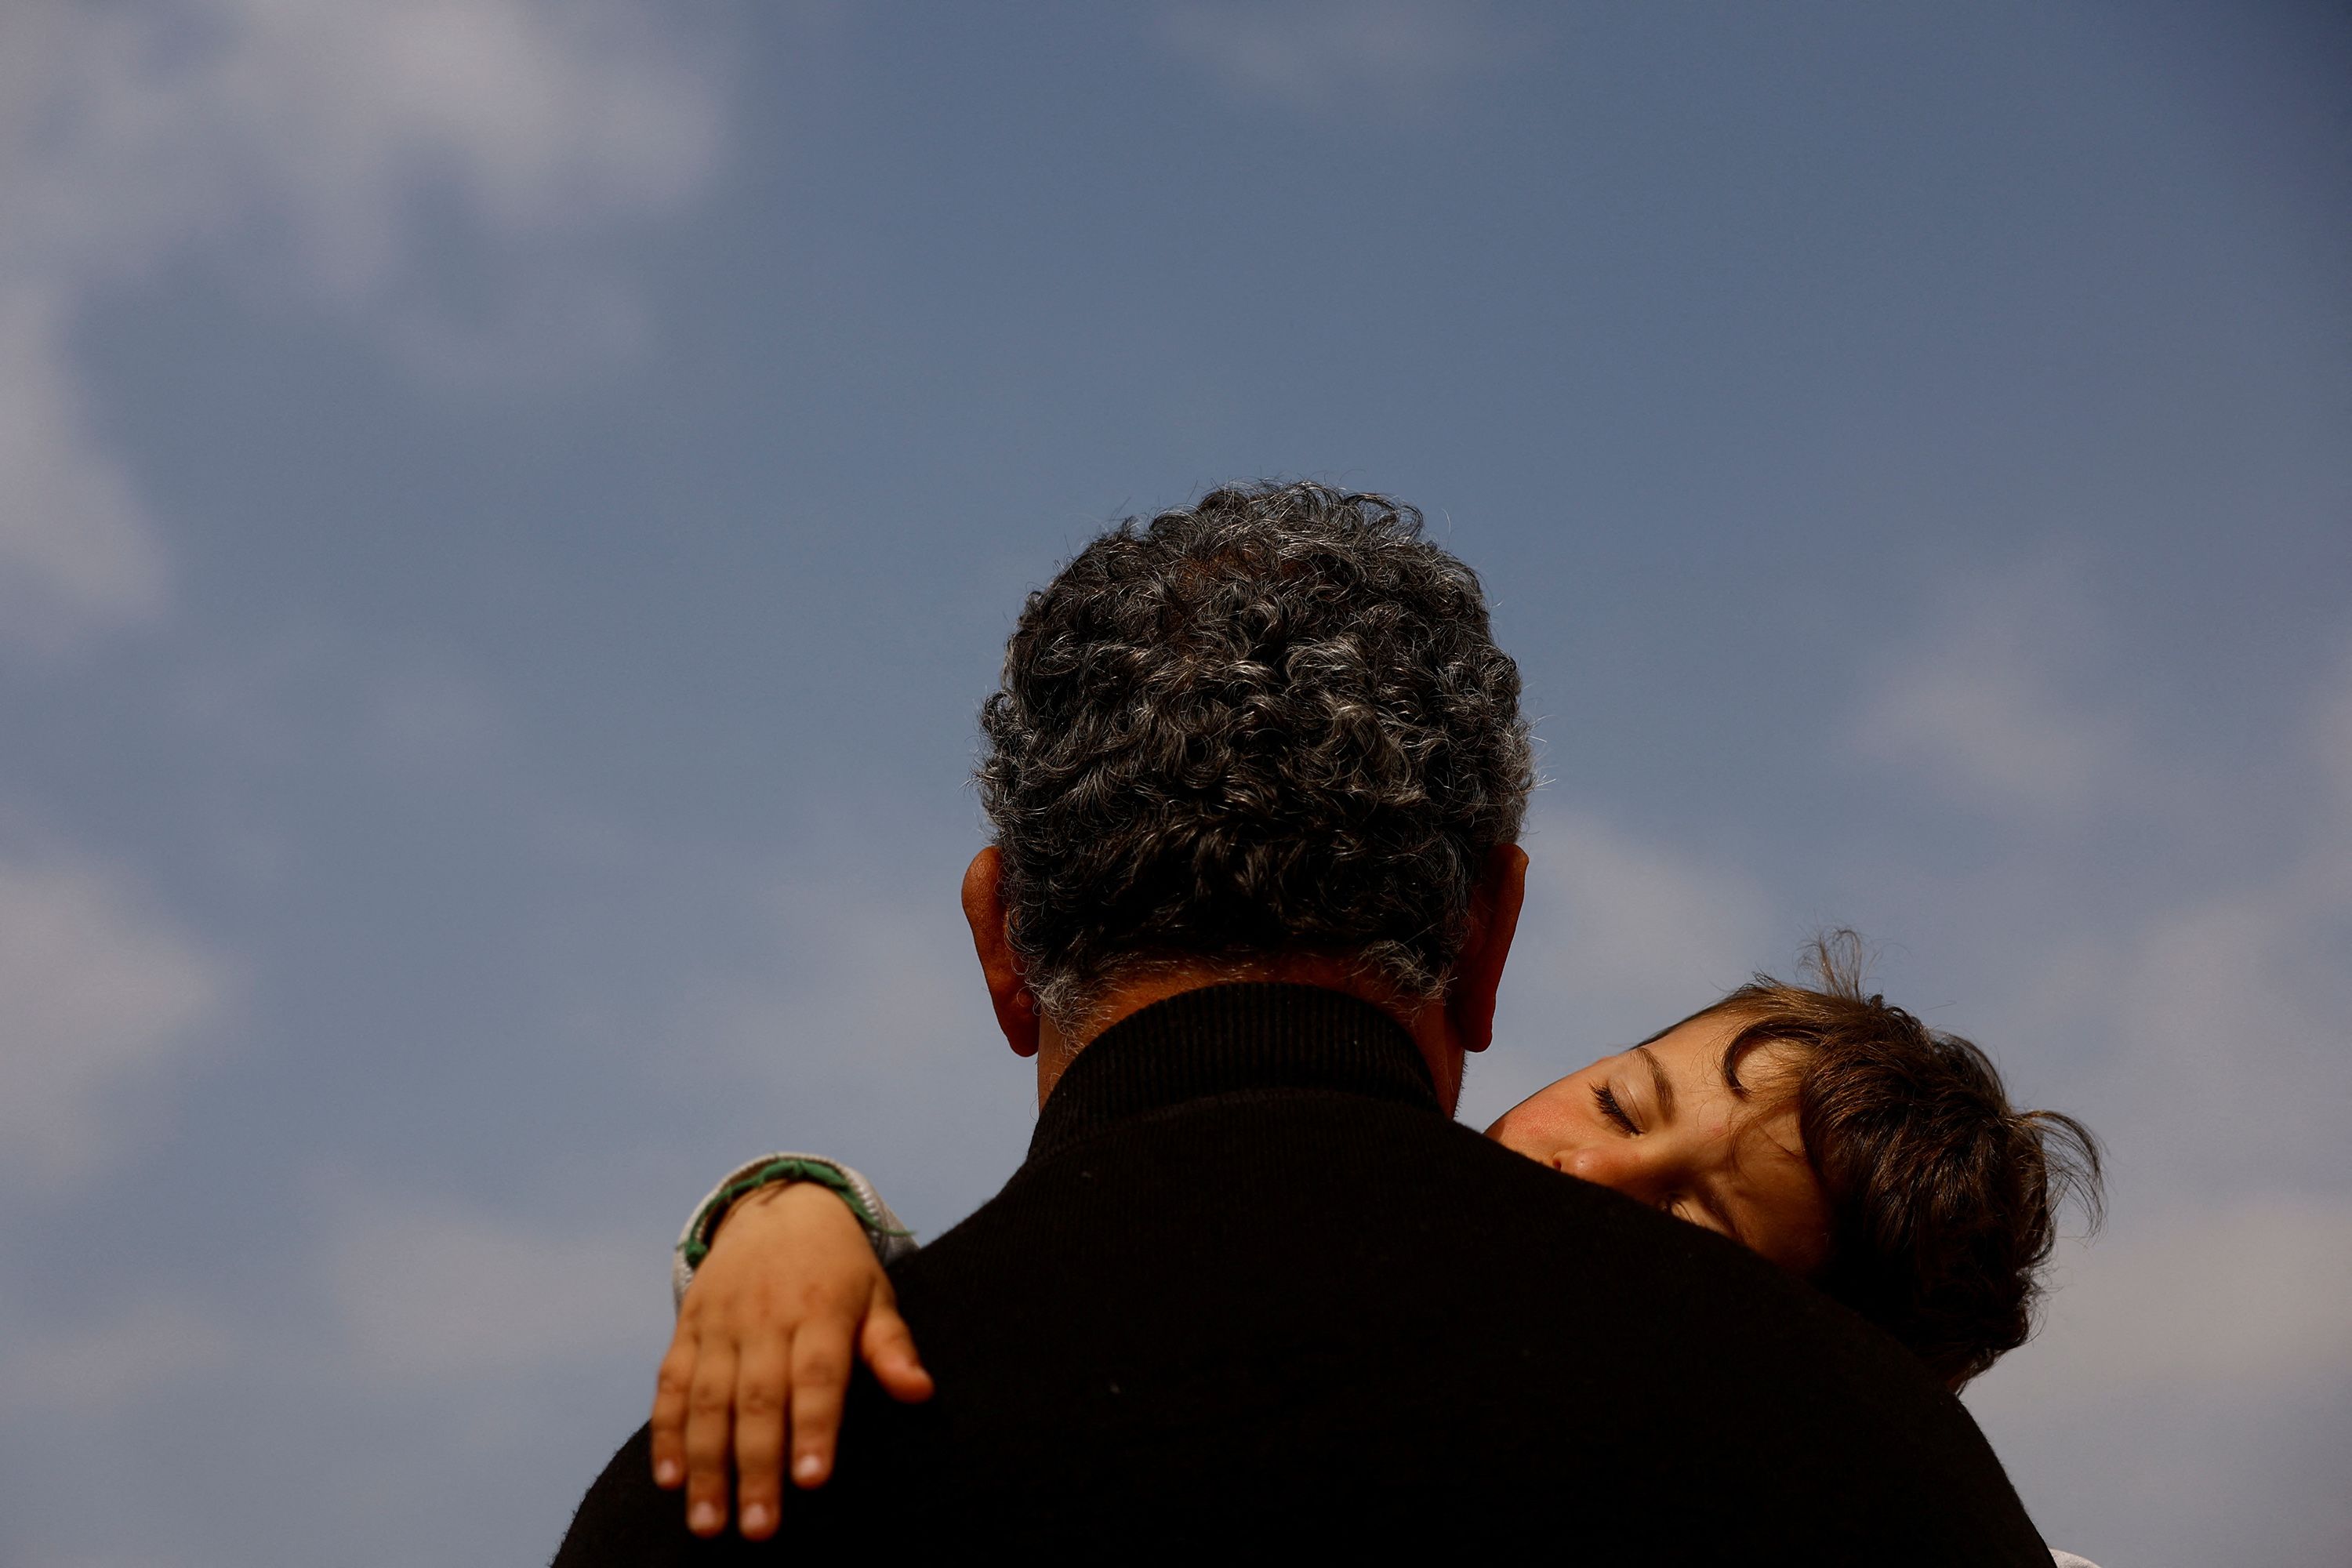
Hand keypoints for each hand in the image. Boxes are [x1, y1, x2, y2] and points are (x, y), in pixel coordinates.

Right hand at [649, 1181, 932, 1538]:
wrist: (777, 1206)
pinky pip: (670, 1384)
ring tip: (708, 1522)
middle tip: (758, 1528)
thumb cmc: (838, 1267)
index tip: (813, 1480)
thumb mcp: (875, 1295)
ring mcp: (720, 1323)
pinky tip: (670, 1478)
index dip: (813, 1427)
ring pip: (707, 1400)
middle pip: (758, 1400)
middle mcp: (765, 1318)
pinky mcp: (687, 1328)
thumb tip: (921, 1392)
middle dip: (755, 1468)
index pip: (817, 1377)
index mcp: (820, 1311)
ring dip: (705, 1465)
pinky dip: (666, 1433)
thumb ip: (892, 1347)